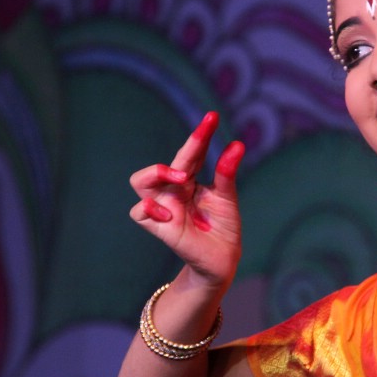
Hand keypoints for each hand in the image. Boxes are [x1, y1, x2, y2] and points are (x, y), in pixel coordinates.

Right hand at [129, 112, 244, 288]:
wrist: (223, 259)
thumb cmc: (223, 226)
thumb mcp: (227, 198)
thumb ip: (226, 173)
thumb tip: (236, 144)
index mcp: (190, 179)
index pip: (191, 153)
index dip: (200, 135)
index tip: (213, 117)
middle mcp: (172, 190)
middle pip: (163, 164)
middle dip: (181, 152)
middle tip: (197, 153)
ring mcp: (163, 207)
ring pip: (139, 182)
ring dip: (156, 174)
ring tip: (182, 179)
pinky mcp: (158, 226)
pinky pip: (140, 211)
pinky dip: (151, 208)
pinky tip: (170, 214)